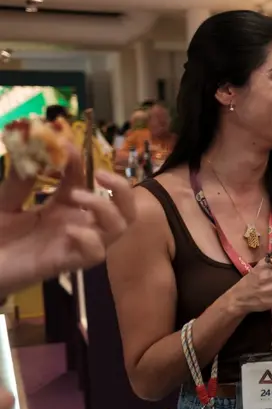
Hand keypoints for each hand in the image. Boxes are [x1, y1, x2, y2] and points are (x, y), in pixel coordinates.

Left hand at [0, 155, 139, 293]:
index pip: (87, 181)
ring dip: (104, 207)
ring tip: (76, 196)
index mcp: (63, 208)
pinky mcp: (66, 263)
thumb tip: (37, 146)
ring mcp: (76, 245)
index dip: (82, 162)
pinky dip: (89, 239)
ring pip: (118, 229)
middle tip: (100, 175)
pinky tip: (68, 231)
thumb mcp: (5, 200)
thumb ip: (21, 178)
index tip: (66, 144)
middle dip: (121, 188)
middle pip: (123, 209)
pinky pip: (95, 254)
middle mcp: (78, 224)